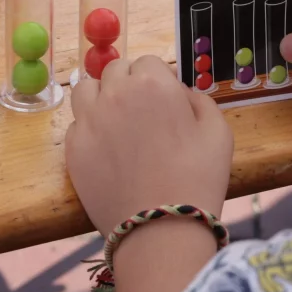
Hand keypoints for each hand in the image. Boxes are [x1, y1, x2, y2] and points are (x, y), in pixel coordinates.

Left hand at [66, 56, 232, 238]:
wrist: (161, 229)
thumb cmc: (198, 178)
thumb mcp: (218, 132)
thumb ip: (199, 100)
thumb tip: (180, 93)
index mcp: (152, 83)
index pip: (147, 61)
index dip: (158, 78)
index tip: (166, 99)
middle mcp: (114, 94)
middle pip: (114, 70)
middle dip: (129, 82)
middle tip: (144, 111)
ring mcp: (88, 121)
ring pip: (86, 90)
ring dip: (102, 96)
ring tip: (117, 121)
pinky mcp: (73, 148)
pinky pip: (77, 124)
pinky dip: (90, 128)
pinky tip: (107, 149)